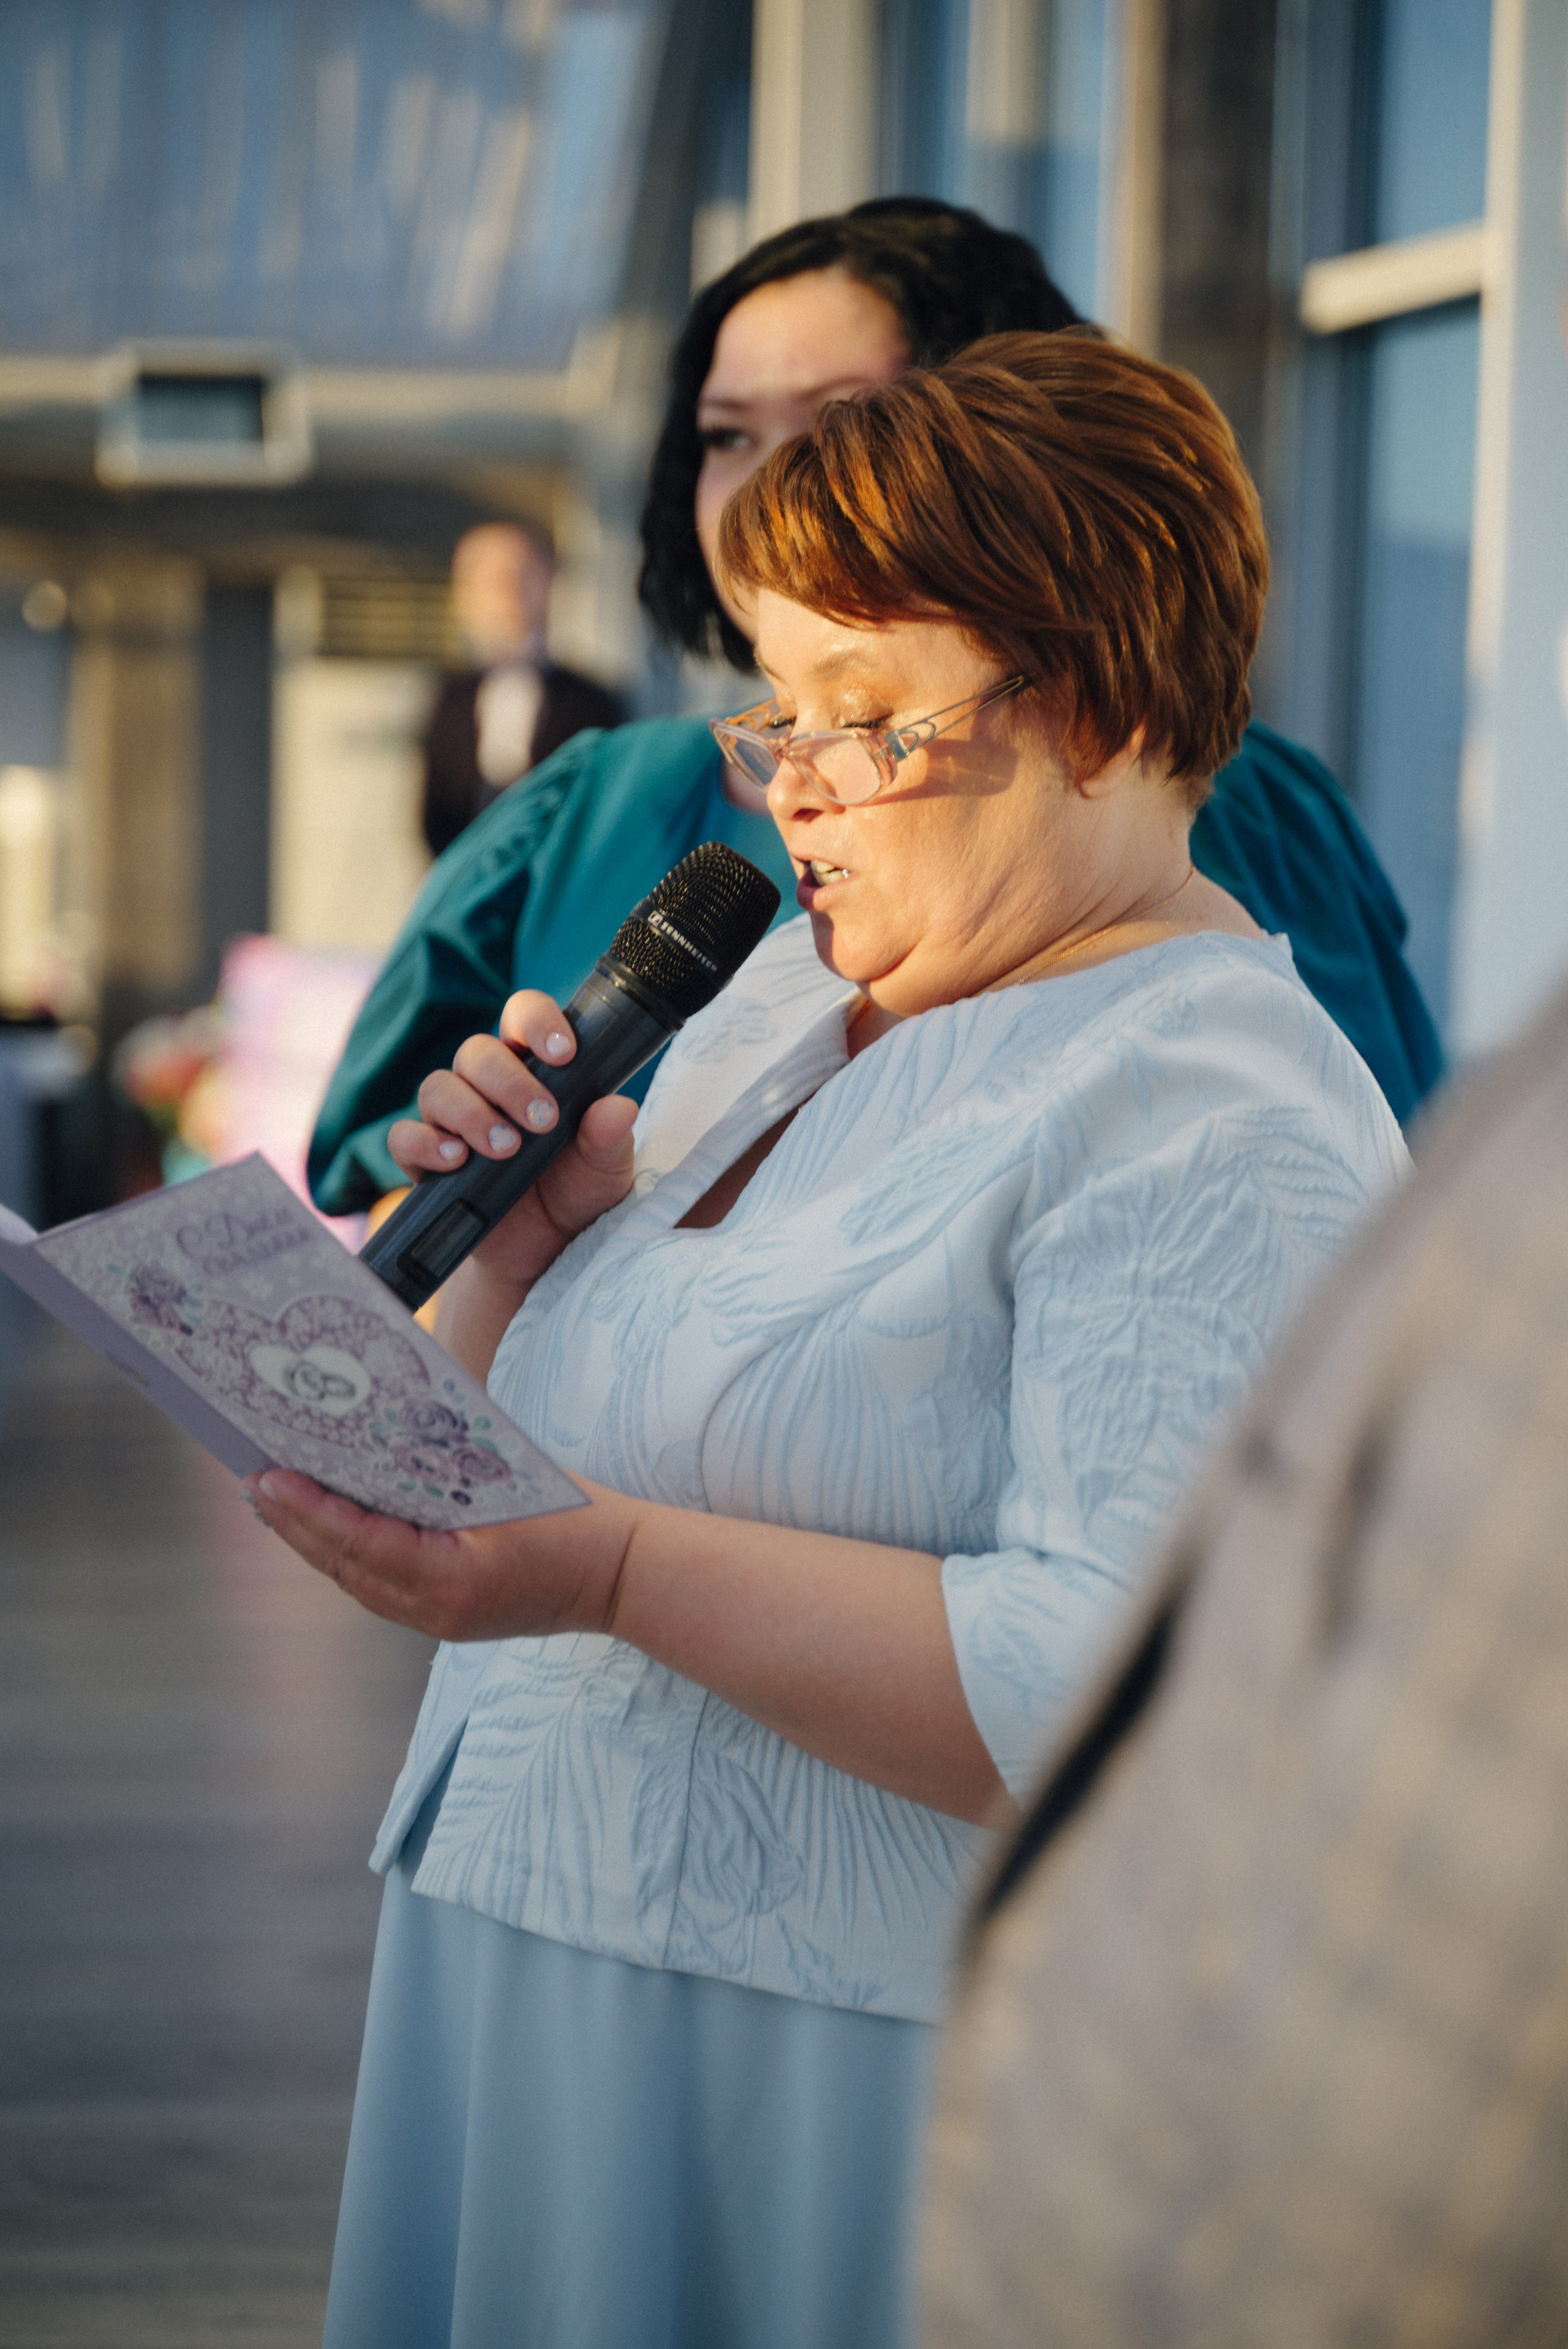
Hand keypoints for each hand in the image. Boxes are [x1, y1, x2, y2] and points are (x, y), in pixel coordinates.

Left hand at [244, 1468, 637, 1643]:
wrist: (626, 1576)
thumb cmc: (579, 1519)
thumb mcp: (513, 1482)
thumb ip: (448, 1469)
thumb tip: (379, 1437)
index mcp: (452, 1578)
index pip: (361, 1541)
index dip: (310, 1509)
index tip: (269, 1476)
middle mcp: (435, 1610)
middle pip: (345, 1567)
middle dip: (294, 1524)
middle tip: (254, 1480)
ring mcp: (440, 1622)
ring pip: (356, 1581)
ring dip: (313, 1541)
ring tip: (274, 1502)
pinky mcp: (447, 1619)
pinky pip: (380, 1589)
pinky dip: (347, 1557)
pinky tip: (328, 1531)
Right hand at [388, 989, 637, 1293]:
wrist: (546, 1253)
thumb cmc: (577, 1195)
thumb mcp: (605, 1170)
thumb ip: (609, 1138)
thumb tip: (618, 1108)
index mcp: (534, 1068)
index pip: (522, 1017)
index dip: (536, 1022)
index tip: (563, 1053)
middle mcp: (487, 1086)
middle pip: (476, 1052)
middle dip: (509, 1082)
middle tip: (541, 1121)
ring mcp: (452, 1120)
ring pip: (437, 1087)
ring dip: (470, 1113)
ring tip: (503, 1148)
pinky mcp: (425, 1160)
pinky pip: (404, 1137)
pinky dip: (424, 1144)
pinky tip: (454, 1160)